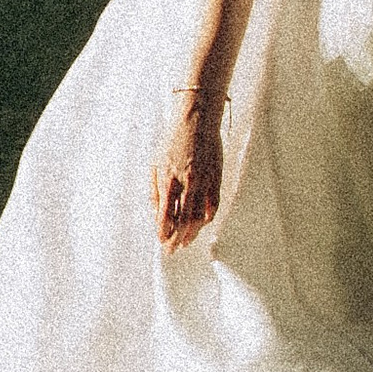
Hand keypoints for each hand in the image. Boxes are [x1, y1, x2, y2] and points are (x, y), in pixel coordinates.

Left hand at [152, 92, 224, 246]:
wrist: (197, 121)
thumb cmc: (172, 141)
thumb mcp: (155, 164)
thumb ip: (155, 191)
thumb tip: (156, 215)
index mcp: (169, 178)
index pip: (166, 214)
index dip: (164, 231)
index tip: (161, 242)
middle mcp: (188, 182)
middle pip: (184, 220)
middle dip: (177, 239)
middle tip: (172, 250)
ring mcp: (204, 181)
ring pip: (200, 217)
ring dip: (192, 233)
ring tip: (185, 242)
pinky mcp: (217, 178)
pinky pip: (213, 205)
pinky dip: (207, 219)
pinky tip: (200, 225)